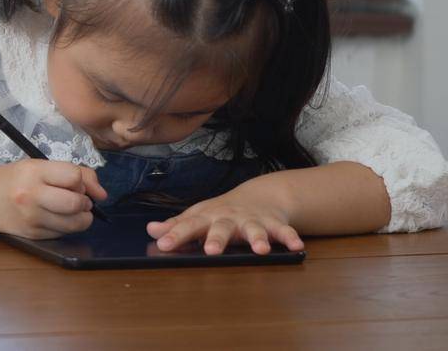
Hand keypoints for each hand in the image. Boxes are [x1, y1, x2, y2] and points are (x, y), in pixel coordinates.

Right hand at [0, 158, 107, 238]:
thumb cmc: (17, 178)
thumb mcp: (40, 165)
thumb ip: (75, 172)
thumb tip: (103, 195)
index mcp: (34, 172)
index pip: (74, 176)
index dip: (80, 180)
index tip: (73, 182)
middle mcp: (32, 196)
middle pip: (76, 203)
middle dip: (85, 201)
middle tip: (78, 198)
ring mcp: (33, 219)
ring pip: (76, 223)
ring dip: (81, 217)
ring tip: (71, 209)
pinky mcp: (34, 236)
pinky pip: (65, 234)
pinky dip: (67, 226)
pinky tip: (56, 217)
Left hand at [145, 184, 304, 254]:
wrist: (259, 196)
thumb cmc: (222, 212)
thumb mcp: (199, 216)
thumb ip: (177, 226)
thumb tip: (151, 230)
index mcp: (208, 217)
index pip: (188, 226)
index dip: (175, 235)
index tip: (163, 245)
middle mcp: (230, 218)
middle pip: (222, 228)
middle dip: (217, 239)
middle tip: (212, 251)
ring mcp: (252, 220)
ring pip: (255, 230)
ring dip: (258, 239)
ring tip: (261, 250)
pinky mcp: (273, 223)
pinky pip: (283, 231)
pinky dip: (290, 238)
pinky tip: (296, 247)